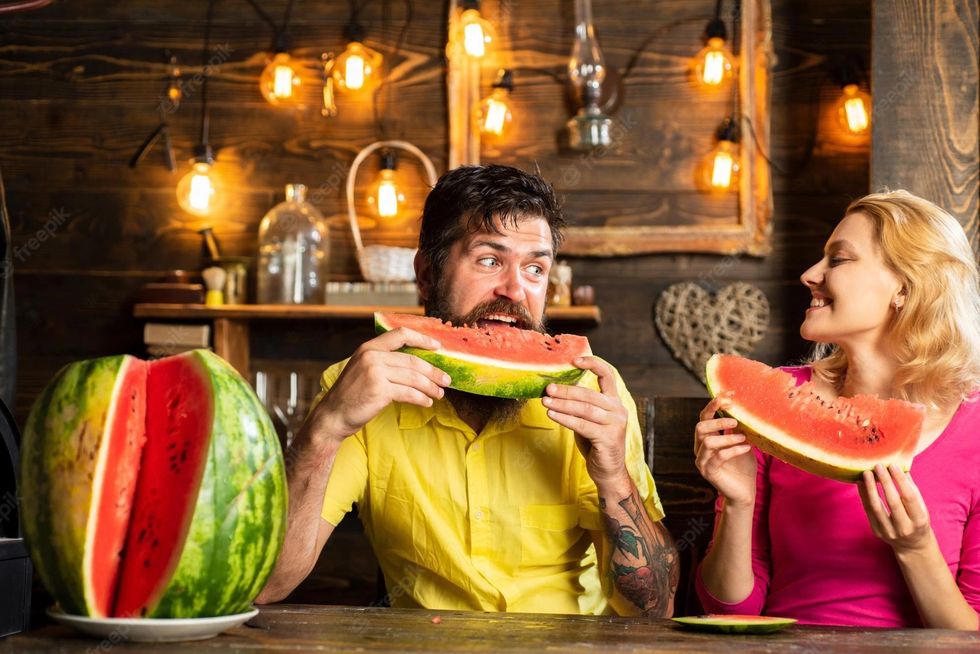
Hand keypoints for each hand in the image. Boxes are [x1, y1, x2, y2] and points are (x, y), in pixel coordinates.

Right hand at [308, 328, 450, 442]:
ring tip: (440, 394)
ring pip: (414, 377)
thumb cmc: (351, 396)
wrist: (333, 416)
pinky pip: (409, 393)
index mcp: (368, 347)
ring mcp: (375, 372)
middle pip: (413, 360)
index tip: (438, 346)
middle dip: (433, 371)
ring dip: (431, 387)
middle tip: (446, 380)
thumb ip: (383, 362)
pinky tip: (427, 403)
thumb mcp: (363, 370)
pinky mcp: (380, 390)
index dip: (422, 338)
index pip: (400, 334)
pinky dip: (421, 398)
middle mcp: (372, 356)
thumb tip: (417, 365)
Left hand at [543, 357, 628, 489]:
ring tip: (545, 401)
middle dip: (566, 390)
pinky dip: (565, 419)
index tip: (573, 360)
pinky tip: (552, 415)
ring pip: (584, 409)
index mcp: (614, 402)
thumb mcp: (589, 421)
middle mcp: (618, 410)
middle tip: (548, 388)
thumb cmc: (596, 444)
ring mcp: (615, 424)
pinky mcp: (608, 438)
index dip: (592, 363)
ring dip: (562, 404)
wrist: (608, 472)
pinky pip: (582, 425)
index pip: (608, 375)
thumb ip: (581, 406)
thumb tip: (555, 392)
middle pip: (589, 394)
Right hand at [694, 393, 756, 507]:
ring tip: (743, 438)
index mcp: (706, 439)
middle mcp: (700, 448)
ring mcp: (702, 461)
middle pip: (700, 427)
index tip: (728, 396)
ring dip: (727, 437)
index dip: (713, 405)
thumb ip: (737, 429)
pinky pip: (718, 456)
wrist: (744, 492)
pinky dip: (733, 449)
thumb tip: (743, 409)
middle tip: (735, 420)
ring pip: (707, 441)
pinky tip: (746, 448)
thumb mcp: (741, 443)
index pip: (704, 417)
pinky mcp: (709, 472)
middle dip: (717, 420)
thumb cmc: (742, 467)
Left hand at [858, 464, 933, 553]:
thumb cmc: (917, 520)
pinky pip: (868, 511)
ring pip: (876, 507)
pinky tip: (861, 483)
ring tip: (867, 473)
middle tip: (878, 465)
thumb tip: (900, 465)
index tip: (893, 465)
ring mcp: (889, 531)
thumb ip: (911, 488)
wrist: (912, 545)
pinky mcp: (876, 531)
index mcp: (919, 520)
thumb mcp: (921, 507)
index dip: (900, 480)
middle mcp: (904, 527)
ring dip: (870, 488)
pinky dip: (863, 495)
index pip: (909, 497)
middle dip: (885, 481)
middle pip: (892, 501)